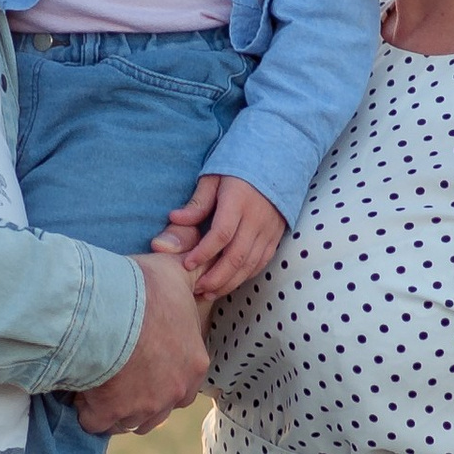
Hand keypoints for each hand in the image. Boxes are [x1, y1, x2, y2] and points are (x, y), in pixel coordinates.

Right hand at [74, 254, 210, 436]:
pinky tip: (79, 390)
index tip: (141, 357)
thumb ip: (190, 265)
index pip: (182, 380)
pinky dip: (87, 411)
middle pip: (158, 406)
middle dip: (141, 396)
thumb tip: (198, 251)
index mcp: (194, 363)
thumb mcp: (177, 270)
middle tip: (120, 373)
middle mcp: (174, 392)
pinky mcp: (110, 414)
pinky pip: (96, 423)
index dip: (160, 371)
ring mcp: (143, 407)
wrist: (108, 306)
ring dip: (116, 408)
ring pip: (130, 420)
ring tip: (98, 384)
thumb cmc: (145, 288)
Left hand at [159, 173, 286, 301]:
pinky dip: (245, 276)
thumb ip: (198, 202)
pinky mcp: (277, 235)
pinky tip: (230, 282)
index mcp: (239, 200)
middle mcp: (257, 218)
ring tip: (209, 293)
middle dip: (215, 277)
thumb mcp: (214, 177)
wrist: (278, 159)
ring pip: (250, 264)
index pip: (221, 234)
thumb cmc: (238, 167)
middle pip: (236, 256)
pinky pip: (262, 262)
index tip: (186, 264)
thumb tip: (174, 219)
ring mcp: (270, 229)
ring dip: (229, 282)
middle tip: (197, 289)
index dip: (203, 253)